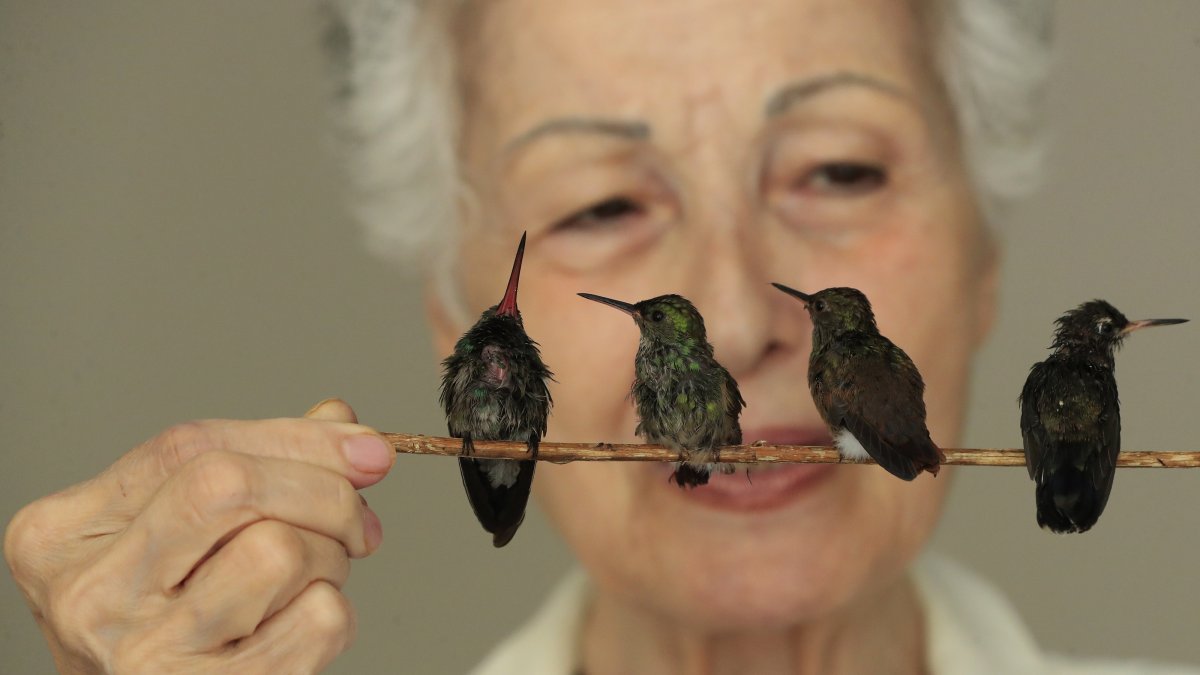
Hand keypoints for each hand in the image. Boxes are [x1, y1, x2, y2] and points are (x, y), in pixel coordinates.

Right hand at [3, 399, 392, 672]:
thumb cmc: (157, 626)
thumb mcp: (172, 538)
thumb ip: (248, 467)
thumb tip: (342, 425)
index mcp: (65, 533)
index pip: (192, 446)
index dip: (296, 437)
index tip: (365, 448)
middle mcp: (92, 592)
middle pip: (231, 486)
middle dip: (322, 492)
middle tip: (355, 523)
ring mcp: (145, 653)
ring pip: (281, 551)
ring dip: (329, 559)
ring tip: (311, 581)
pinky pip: (318, 619)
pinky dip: (336, 614)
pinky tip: (299, 626)